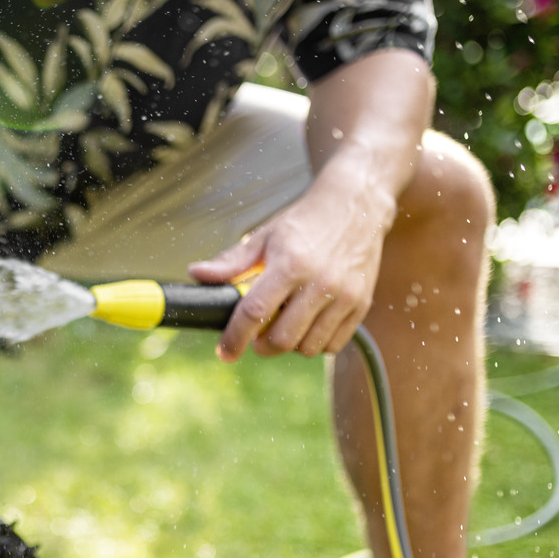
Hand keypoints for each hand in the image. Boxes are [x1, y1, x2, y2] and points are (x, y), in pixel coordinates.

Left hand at [189, 169, 395, 362]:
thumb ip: (232, 262)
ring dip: (289, 345)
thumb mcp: (265, 236)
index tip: (224, 351)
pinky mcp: (361, 304)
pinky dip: (316, 343)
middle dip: (261, 346)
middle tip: (256, 338)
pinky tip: (308, 325)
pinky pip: (333, 344)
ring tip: (284, 326)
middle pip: (283, 338)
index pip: (255, 312)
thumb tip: (197, 274)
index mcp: (291, 264)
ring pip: (309, 347)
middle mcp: (321, 282)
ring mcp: (345, 295)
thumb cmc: (306, 222)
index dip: (235, 338)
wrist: (356, 205)